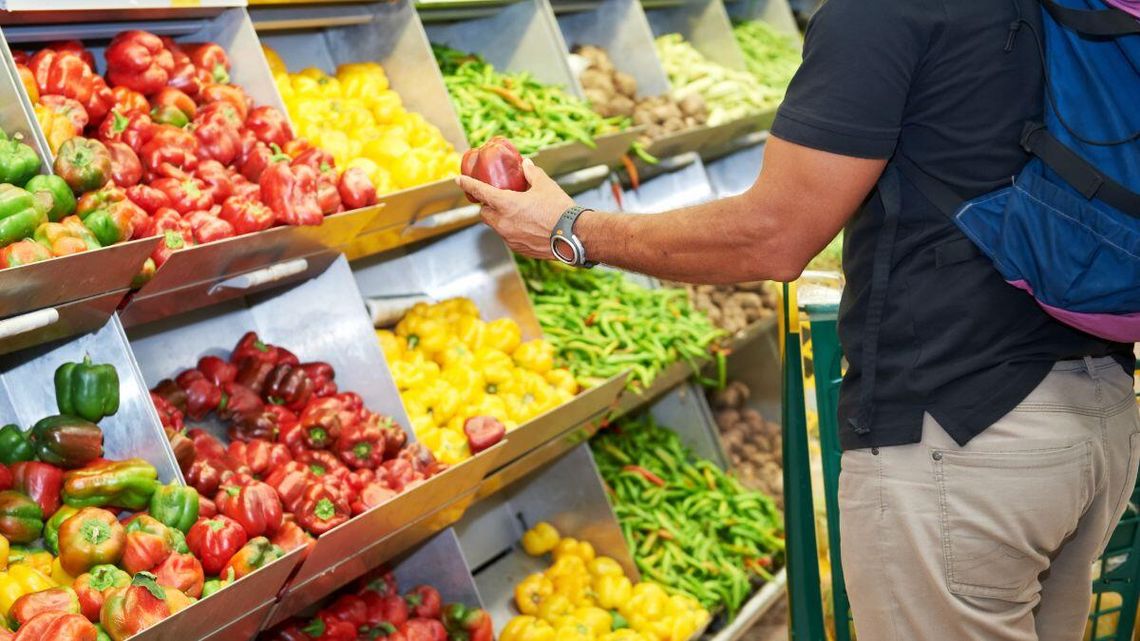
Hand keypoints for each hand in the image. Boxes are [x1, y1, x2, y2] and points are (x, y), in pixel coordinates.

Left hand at [457, 158, 574, 258]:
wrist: (574, 236)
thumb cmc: (559, 209)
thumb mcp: (545, 185)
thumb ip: (532, 173)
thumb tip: (526, 164)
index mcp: (506, 203)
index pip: (480, 191)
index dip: (468, 184)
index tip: (459, 180)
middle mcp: (503, 222)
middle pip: (484, 213)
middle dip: (487, 206)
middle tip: (496, 199)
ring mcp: (509, 238)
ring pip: (496, 226)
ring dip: (499, 218)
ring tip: (515, 213)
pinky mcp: (518, 248)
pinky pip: (508, 237)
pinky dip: (511, 230)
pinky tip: (526, 226)